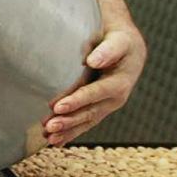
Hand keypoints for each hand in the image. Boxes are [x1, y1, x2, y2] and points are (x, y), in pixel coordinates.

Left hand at [45, 0, 146, 145]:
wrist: (127, 41)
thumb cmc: (117, 35)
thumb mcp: (116, 36)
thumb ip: (107, 48)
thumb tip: (93, 60)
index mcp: (122, 75)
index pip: (98, 90)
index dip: (79, 98)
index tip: (58, 105)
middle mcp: (118, 91)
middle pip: (93, 109)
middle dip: (71, 118)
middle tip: (49, 123)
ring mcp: (109, 101)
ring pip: (89, 118)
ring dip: (69, 129)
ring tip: (49, 136)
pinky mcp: (100, 105)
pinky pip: (87, 121)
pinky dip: (72, 131)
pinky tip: (56, 141)